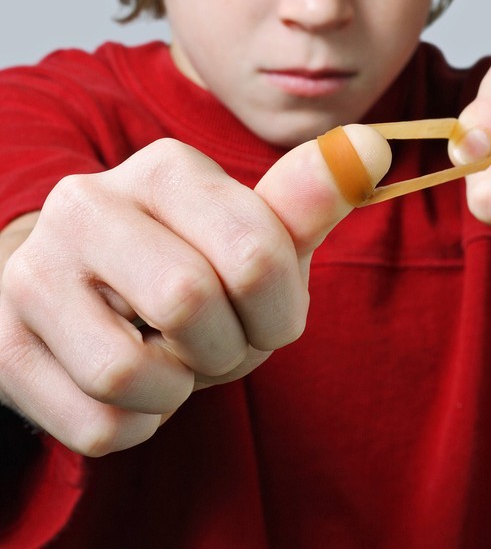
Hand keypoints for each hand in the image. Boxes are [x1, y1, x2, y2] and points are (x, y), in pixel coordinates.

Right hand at [0, 127, 390, 455]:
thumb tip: (372, 148)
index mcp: (162, 167)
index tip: (274, 317)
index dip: (282, 309)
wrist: (76, 291)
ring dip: (178, 392)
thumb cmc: (179, 261)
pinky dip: (138, 425)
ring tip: (173, 361)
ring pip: (131, 372)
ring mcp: (34, 272)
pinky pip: (97, 424)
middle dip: (231, 350)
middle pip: (191, 305)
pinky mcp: (6, 343)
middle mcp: (87, 204)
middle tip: (222, 344)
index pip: (253, 250)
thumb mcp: (245, 230)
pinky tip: (133, 389)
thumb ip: (305, 202)